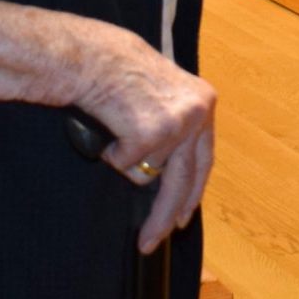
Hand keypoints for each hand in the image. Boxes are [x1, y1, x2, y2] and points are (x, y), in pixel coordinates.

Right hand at [74, 30, 217, 253]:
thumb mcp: (163, 95)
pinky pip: (125, 166)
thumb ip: (176, 127)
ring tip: (116, 127)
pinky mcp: (151, 135)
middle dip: (165, 216)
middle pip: (184, 180)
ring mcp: (176, 125)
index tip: (182, 219)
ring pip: (146, 174)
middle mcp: (197, 114)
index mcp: (203, 103)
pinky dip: (111, 153)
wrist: (94, 57)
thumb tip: (172, 174)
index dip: (192, 193)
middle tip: (151, 241)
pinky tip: (109, 127)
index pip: (204, 160)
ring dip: (126, 160)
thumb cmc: (120, 73)